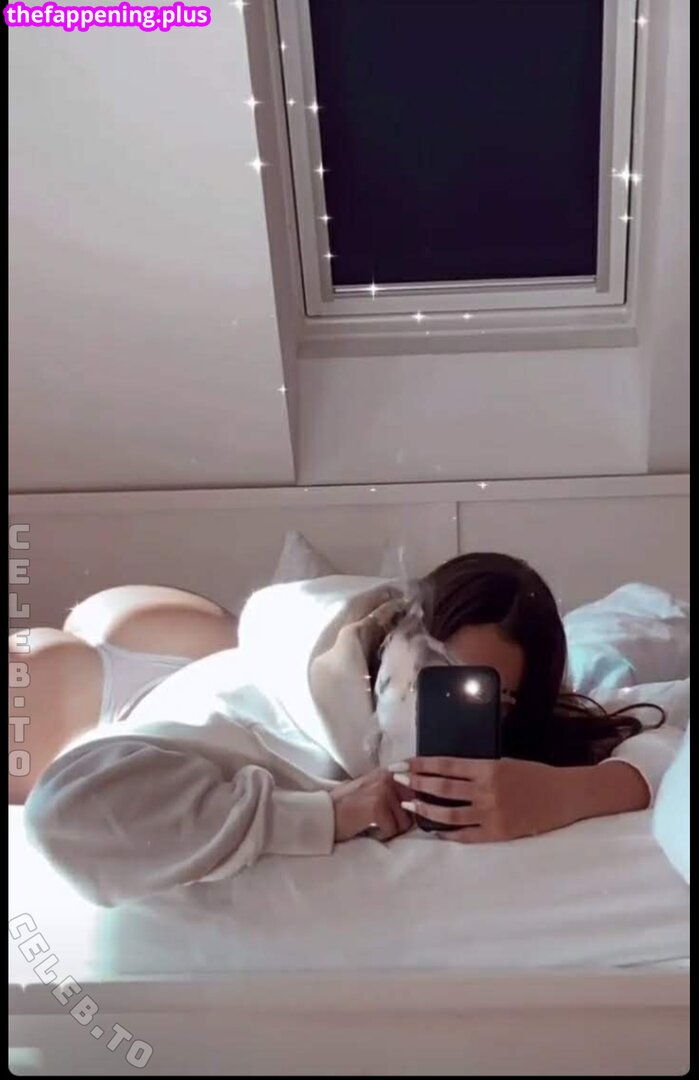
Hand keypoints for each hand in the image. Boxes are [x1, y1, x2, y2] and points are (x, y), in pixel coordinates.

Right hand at [331, 769, 413, 842]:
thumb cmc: (347, 807)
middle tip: (383, 821)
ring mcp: (383, 790)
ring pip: (405, 822)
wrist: (325, 816)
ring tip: (373, 824)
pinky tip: (368, 829)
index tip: (409, 809)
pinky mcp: (377, 806)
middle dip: (402, 819)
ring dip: (391, 829)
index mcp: (388, 771)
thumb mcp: (372, 790)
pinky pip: (392, 830)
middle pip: (415, 807)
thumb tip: (417, 800)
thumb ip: (394, 789)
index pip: (417, 783)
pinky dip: (381, 835)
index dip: (417, 801)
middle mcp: (388, 776)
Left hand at [394, 756, 572, 842]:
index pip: (446, 765)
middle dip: (415, 783)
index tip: (401, 763)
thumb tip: (447, 771)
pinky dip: (448, 834)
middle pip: (442, 788)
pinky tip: (434, 830)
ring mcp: (492, 814)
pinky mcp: (499, 833)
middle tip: (396, 780)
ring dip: (425, 809)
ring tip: (409, 804)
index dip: (421, 764)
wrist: (564, 795)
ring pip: (449, 814)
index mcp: (488, 768)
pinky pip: (466, 835)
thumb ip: (478, 769)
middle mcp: (487, 790)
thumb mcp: (504, 763)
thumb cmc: (535, 775)